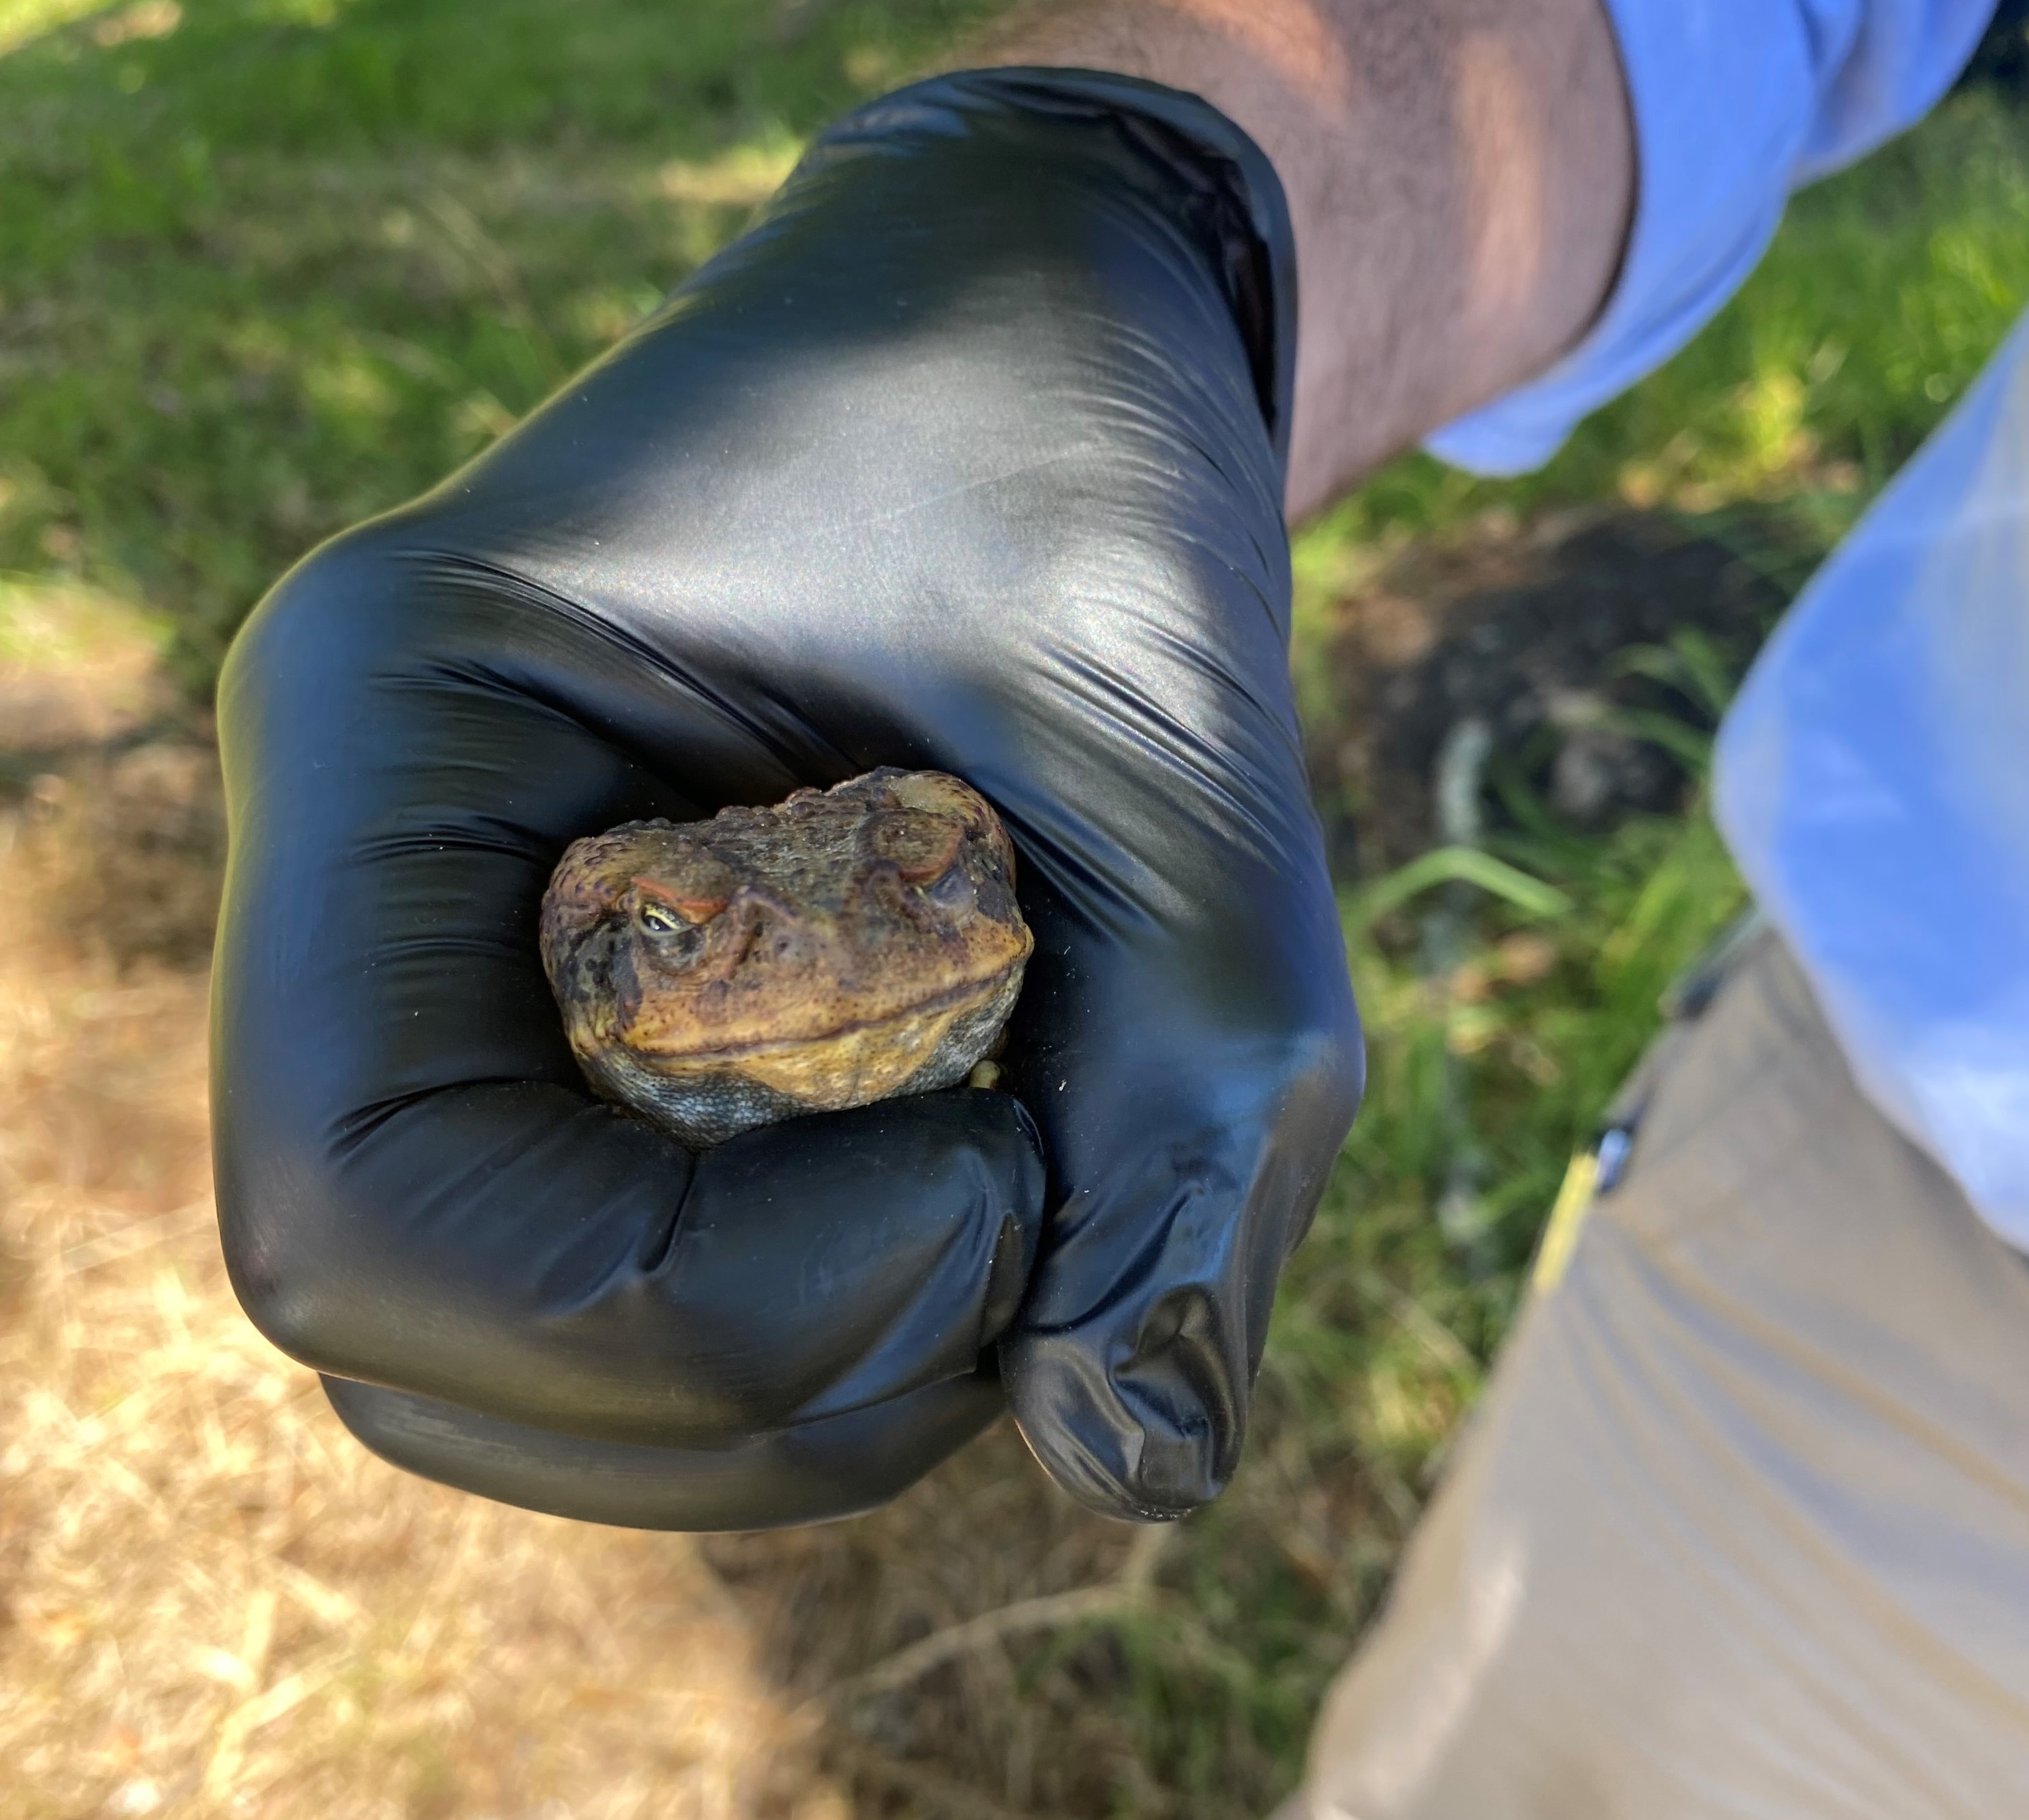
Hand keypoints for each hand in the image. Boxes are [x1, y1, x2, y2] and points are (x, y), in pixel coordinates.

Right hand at [211, 70, 1362, 1526]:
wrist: (1032, 320)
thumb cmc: (1075, 448)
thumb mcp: (1173, 737)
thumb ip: (1198, 1117)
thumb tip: (1146, 1462)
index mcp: (392, 727)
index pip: (367, 1203)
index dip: (687, 1311)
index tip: (994, 1172)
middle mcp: (368, 879)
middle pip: (427, 1333)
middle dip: (761, 1379)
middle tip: (1024, 1214)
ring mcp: (454, 973)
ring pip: (517, 1358)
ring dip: (798, 1371)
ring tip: (1012, 1167)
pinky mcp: (569, 1037)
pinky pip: (625, 1288)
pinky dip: (819, 1311)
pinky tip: (965, 1149)